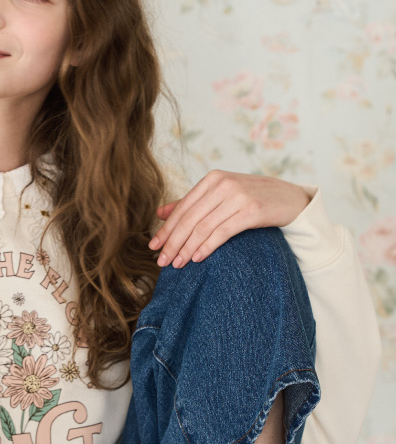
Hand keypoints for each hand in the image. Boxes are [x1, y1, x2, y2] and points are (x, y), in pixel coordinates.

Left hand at [149, 169, 310, 268]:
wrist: (291, 199)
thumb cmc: (253, 199)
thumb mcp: (222, 196)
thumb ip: (192, 203)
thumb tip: (160, 213)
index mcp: (212, 179)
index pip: (182, 208)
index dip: (166, 229)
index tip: (153, 246)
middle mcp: (223, 184)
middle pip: (190, 218)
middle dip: (173, 242)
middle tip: (162, 261)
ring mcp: (239, 196)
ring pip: (203, 227)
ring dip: (187, 248)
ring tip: (177, 264)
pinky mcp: (253, 210)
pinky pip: (223, 232)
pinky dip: (207, 246)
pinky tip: (197, 258)